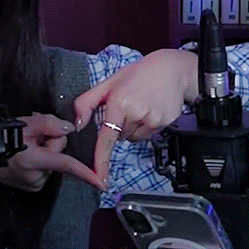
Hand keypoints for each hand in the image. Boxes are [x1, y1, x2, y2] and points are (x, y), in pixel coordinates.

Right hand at [0, 112, 104, 191]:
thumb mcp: (24, 125)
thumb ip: (49, 123)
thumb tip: (67, 129)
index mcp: (35, 161)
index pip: (67, 165)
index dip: (86, 173)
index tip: (101, 182)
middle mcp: (37, 176)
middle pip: (59, 153)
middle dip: (50, 142)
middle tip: (33, 135)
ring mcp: (34, 183)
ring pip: (52, 160)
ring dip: (44, 150)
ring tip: (26, 144)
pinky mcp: (32, 185)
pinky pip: (45, 168)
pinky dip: (39, 160)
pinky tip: (26, 153)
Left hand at [74, 49, 197, 187]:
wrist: (171, 69)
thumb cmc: (137, 75)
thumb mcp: (108, 83)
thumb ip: (86, 103)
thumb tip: (76, 124)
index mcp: (118, 102)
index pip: (106, 137)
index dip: (101, 159)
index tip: (99, 178)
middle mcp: (136, 113)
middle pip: (119, 137)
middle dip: (119, 125)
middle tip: (127, 105)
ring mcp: (152, 120)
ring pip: (133, 137)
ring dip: (132, 127)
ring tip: (140, 106)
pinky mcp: (164, 124)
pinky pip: (147, 135)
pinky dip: (145, 127)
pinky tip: (149, 110)